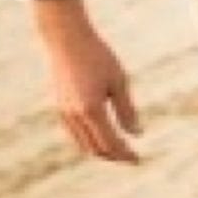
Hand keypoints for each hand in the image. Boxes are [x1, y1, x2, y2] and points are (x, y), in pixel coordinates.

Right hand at [32, 0, 142, 164]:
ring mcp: (64, 112)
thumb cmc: (97, 55)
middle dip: (114, 156)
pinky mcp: (59, 107)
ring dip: (101, 151)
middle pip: (95, 149)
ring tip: (117, 149)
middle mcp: (75, 115)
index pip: (111, 144)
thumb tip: (136, 134)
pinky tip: (100, 135)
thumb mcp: (118, 81)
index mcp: (91, 109)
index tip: (138, 159)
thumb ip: (127, 110)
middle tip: (130, 157)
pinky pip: (74, 134)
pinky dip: (88, 141)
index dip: (125, 155)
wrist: (66, 38)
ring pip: (83, 144)